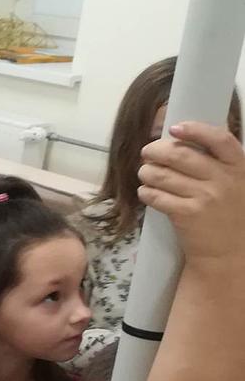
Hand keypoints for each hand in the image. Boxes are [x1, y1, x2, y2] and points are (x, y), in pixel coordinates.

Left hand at [138, 121, 244, 266]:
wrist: (228, 252)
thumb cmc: (227, 213)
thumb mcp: (235, 183)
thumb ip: (218, 163)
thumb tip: (180, 140)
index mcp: (239, 168)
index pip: (219, 139)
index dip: (195, 130)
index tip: (174, 128)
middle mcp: (224, 181)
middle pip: (181, 155)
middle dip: (156, 150)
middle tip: (147, 152)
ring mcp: (205, 198)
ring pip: (163, 175)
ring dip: (146, 171)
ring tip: (144, 173)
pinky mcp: (187, 215)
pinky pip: (156, 196)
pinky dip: (145, 191)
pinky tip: (145, 191)